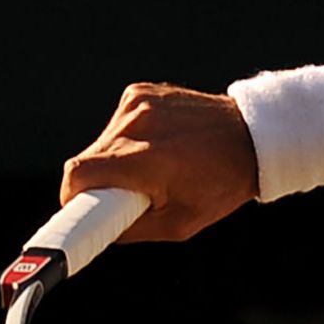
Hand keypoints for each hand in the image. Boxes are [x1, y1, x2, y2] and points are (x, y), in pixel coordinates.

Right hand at [59, 83, 258, 242]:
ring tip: (151, 168)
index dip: (72, 200)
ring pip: (99, 143)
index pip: (78, 176)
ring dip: (113, 161)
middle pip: (85, 161)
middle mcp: (134, 124)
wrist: (252, 137)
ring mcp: (136, 103)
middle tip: (127, 197)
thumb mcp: (180, 224)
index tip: (79, 213)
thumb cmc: (221, 184)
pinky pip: (115, 124)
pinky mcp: (139, 92)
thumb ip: (132, 229)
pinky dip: (126, 139)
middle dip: (98, 185)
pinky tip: (157, 145)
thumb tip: (98, 231)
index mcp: (143, 159)